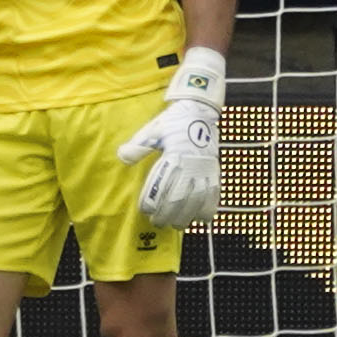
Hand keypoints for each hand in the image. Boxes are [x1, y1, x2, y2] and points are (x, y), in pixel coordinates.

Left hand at [116, 46, 226, 226]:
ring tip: (176, 225)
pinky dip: (208, 209)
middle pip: (178, 198)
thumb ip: (138, 145)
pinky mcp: (214, 171)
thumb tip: (121, 157)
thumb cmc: (173, 121)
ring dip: (186, 216)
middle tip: (157, 223)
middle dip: (167, 215)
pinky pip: (214, 194)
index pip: (161, 185)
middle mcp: (190, 166)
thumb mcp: (153, 129)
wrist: (200, 111)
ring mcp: (205, 170)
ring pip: (197, 201)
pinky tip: (201, 219)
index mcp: (174, 156)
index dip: (152, 202)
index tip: (145, 210)